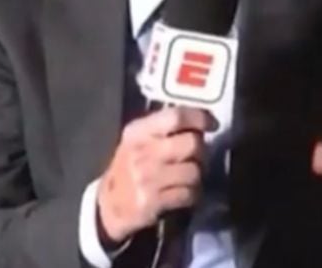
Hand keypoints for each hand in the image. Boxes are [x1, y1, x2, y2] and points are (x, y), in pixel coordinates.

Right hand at [96, 107, 216, 242]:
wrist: (108, 205)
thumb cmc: (131, 167)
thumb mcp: (138, 140)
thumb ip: (166, 128)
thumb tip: (204, 122)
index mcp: (138, 132)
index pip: (175, 116)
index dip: (199, 118)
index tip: (212, 124)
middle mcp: (141, 153)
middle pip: (192, 143)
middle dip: (202, 151)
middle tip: (197, 158)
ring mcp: (146, 178)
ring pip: (194, 171)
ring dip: (197, 176)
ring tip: (187, 178)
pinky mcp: (152, 202)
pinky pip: (189, 194)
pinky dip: (192, 194)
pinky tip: (183, 193)